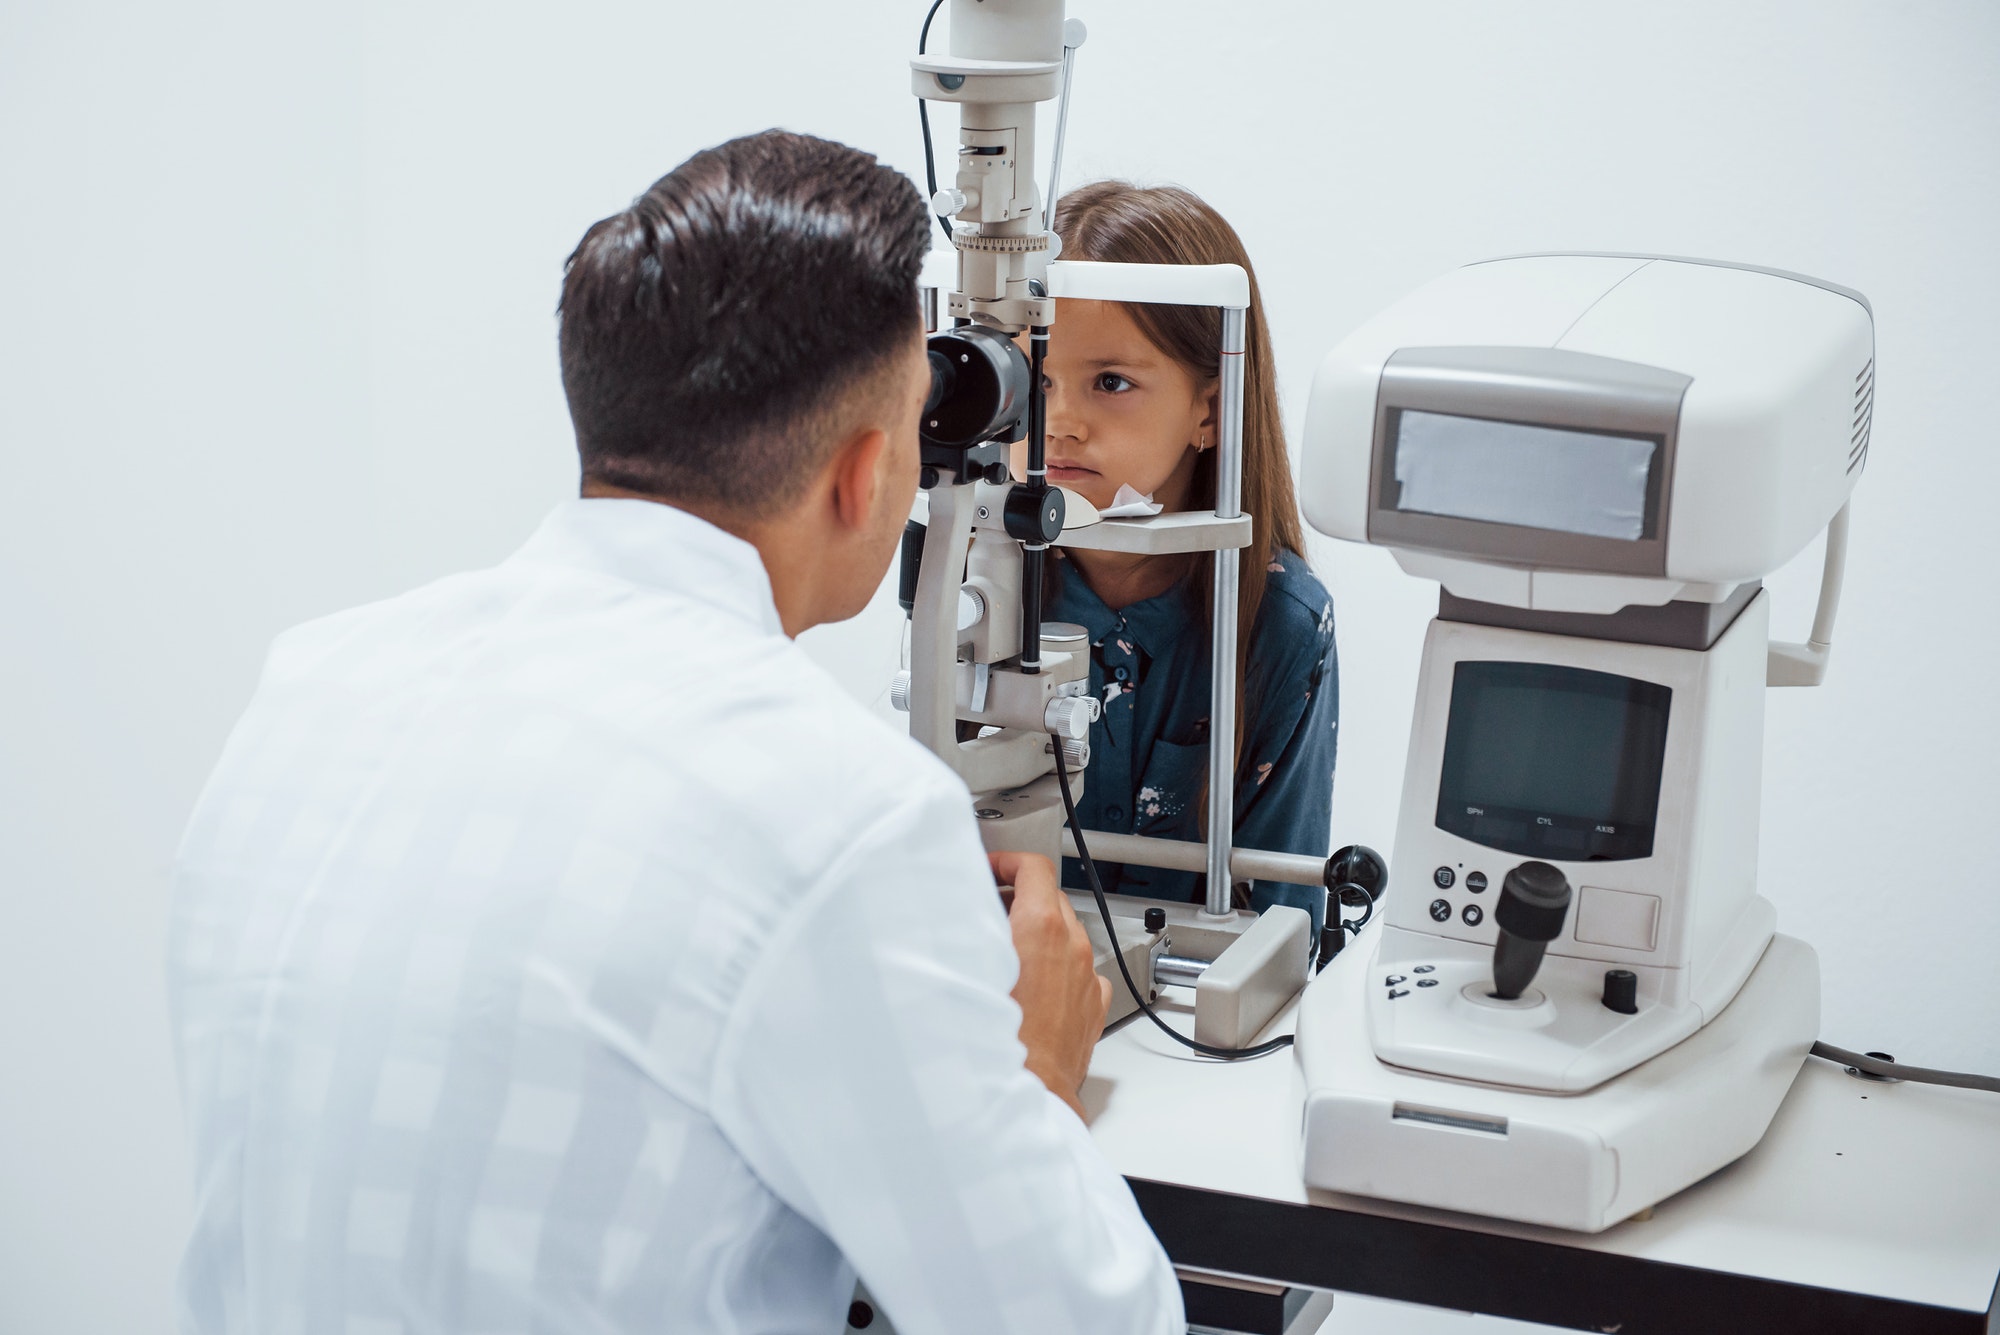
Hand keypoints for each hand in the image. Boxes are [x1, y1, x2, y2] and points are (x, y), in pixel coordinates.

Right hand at [989, 850, 1109, 1118]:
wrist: (1029, 1092)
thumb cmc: (997, 1041)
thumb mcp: (966, 972)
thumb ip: (964, 933)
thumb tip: (950, 914)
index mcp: (1041, 929)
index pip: (1034, 867)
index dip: (1009, 862)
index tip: (993, 869)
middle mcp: (1071, 947)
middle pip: (1051, 897)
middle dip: (1020, 897)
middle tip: (988, 909)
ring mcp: (1086, 975)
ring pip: (1066, 934)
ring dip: (1039, 933)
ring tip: (1007, 950)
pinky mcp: (1093, 1004)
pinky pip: (1077, 969)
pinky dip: (1058, 966)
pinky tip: (1032, 984)